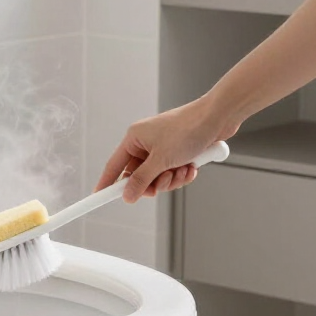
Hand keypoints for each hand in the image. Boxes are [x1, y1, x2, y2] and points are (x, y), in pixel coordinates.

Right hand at [96, 97, 237, 202]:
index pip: (114, 166)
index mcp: (134, 138)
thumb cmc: (187, 129)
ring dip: (171, 180)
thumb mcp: (161, 160)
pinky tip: (192, 166)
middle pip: (139, 176)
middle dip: (154, 183)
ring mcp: (162, 148)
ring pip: (158, 178)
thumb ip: (142, 180)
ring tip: (183, 169)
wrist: (218, 117)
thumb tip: (127, 195)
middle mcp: (146, 143)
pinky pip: (172, 173)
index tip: (98, 197)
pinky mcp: (177, 152)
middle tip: (164, 181)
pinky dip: (182, 174)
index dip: (106, 183)